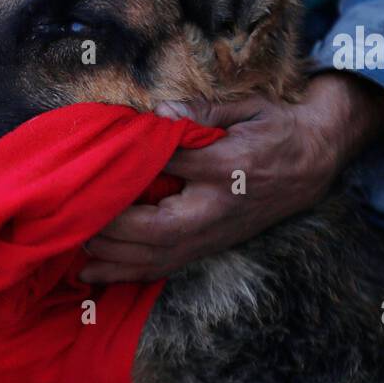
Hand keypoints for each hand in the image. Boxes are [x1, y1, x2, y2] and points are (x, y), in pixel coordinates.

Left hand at [79, 74, 383, 283]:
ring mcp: (212, 234)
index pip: (170, 168)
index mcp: (229, 167)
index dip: (131, 165)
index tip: (95, 161)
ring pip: (154, 256)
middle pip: (154, 228)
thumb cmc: (274, 128)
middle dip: (109, 225)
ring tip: (70, 244)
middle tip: (71, 212)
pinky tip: (91, 274)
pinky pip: (161, 267)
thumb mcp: (247, 107)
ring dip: (109, 255)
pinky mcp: (207, 247)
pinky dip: (124, 274)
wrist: (314, 160)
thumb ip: (202, 111)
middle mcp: (218, 208)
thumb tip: (159, 111)